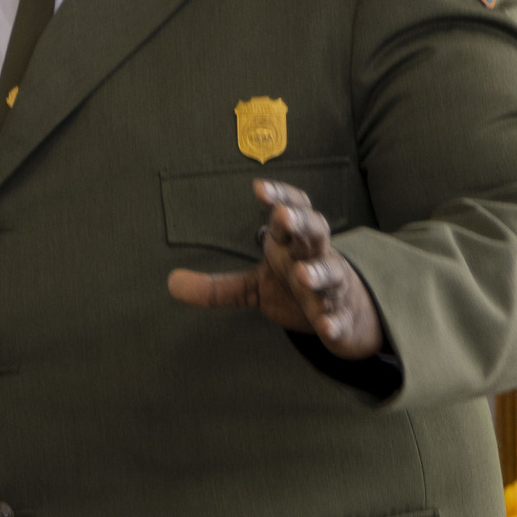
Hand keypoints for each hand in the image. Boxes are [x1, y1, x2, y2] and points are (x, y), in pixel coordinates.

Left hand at [168, 180, 384, 359]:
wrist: (345, 316)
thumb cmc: (296, 287)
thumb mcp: (255, 285)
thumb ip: (217, 286)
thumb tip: (170, 283)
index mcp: (293, 243)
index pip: (293, 209)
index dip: (280, 196)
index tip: (258, 188)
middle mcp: (315, 258)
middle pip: (316, 231)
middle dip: (301, 222)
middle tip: (283, 217)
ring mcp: (332, 288)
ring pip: (331, 273)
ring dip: (318, 273)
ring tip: (302, 275)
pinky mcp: (340, 317)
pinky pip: (339, 319)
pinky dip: (334, 323)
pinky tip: (327, 328)